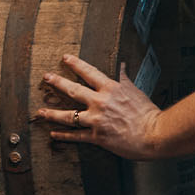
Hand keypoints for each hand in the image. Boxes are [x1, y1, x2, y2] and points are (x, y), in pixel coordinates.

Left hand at [35, 54, 164, 159]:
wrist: (155, 134)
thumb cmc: (148, 113)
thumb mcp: (136, 91)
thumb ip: (125, 79)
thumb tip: (122, 66)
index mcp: (111, 89)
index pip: (89, 72)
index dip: (75, 64)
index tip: (65, 58)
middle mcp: (100, 102)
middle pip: (73, 90)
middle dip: (57, 82)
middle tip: (46, 78)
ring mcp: (96, 120)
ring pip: (68, 116)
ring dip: (51, 114)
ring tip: (40, 112)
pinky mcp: (97, 137)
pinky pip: (75, 136)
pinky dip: (63, 135)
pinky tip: (53, 134)